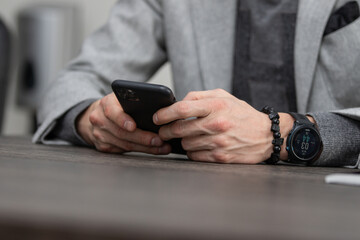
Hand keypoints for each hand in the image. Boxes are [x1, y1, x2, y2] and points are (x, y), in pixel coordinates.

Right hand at [76, 93, 170, 154]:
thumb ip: (136, 101)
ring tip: (162, 146)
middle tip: (159, 140)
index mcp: (106, 103)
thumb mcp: (124, 98)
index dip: (122, 120)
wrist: (99, 115)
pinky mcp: (104, 147)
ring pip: (125, 144)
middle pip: (121, 132)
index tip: (133, 126)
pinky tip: (154, 149)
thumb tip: (161, 108)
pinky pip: (124, 151)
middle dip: (143, 138)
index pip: (112, 111)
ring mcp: (100, 134)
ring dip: (146, 147)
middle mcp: (100, 119)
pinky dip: (141, 151)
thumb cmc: (118, 105)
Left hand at [154, 89, 291, 163]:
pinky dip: (192, 152)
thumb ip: (199, 96)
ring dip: (181, 141)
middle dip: (166, 131)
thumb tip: (177, 103)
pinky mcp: (220, 157)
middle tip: (163, 131)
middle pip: (178, 129)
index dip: (164, 114)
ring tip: (186, 137)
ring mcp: (218, 142)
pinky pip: (194, 156)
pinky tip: (197, 146)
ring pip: (185, 144)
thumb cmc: (242, 114)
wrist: (266, 135)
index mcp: (216, 106)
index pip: (182, 109)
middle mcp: (216, 124)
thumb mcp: (223, 96)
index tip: (157, 117)